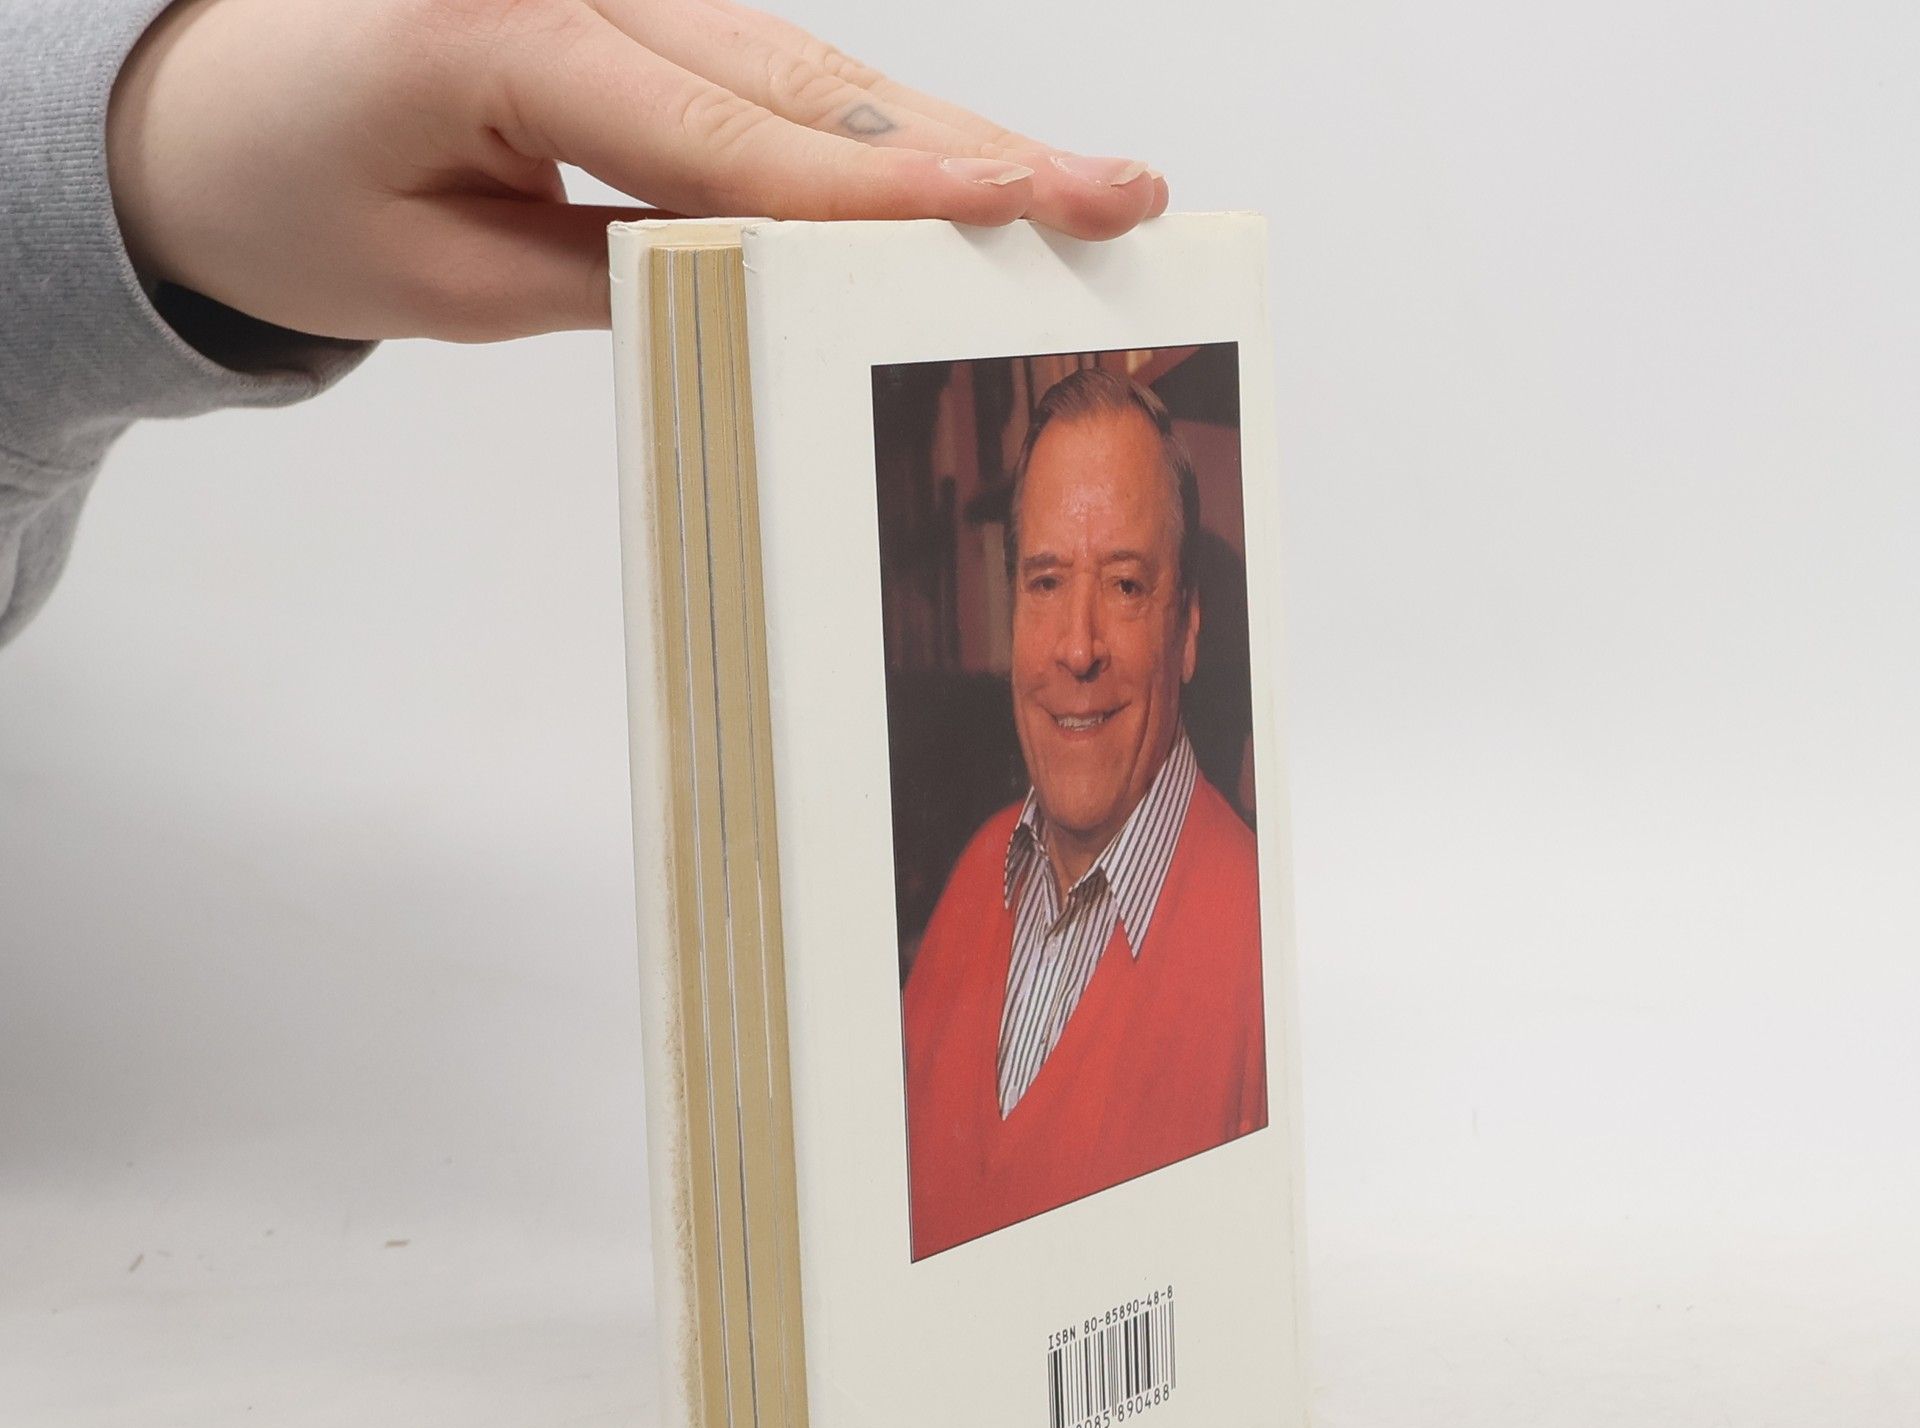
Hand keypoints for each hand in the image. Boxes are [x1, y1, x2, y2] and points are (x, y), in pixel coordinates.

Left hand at [106, 0, 1167, 343]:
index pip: (726, 133)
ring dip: (949, 141)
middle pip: (806, 79)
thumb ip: (610, 270)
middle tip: (1115, 191)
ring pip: (810, 72)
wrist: (197, 118)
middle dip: (970, 148)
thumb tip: (766, 278)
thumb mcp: (441, 277)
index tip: (1010, 215)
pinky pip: (770, 81)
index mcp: (500, 25)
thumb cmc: (291, 197)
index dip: (876, 189)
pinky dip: (874, 138)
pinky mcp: (634, 21)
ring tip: (1079, 191)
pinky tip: (971, 176)